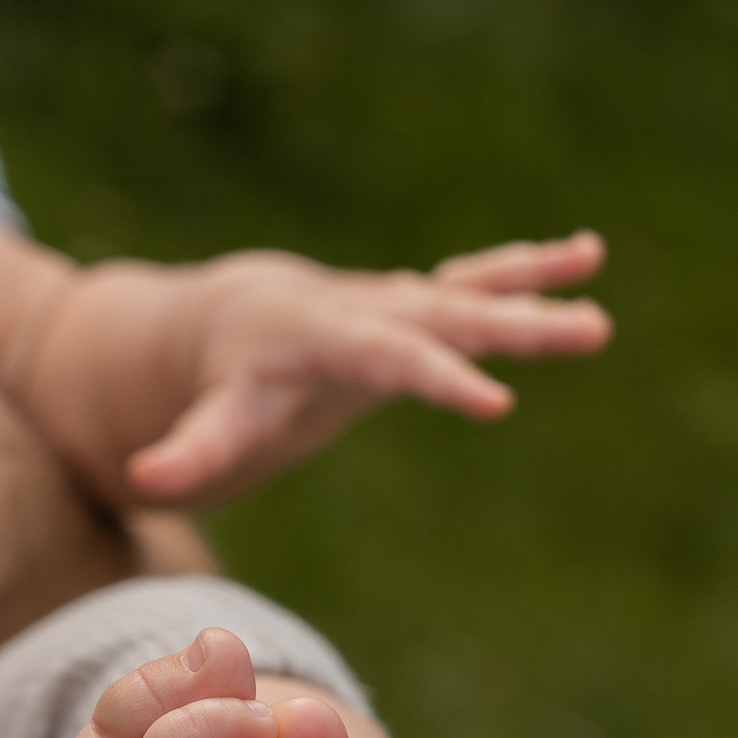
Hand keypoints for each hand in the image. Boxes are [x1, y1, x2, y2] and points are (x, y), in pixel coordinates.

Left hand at [127, 232, 611, 504]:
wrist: (235, 316)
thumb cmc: (228, 377)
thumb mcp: (212, 416)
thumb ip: (188, 448)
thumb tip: (142, 483)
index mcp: (330, 336)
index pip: (391, 357)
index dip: (440, 378)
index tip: (498, 403)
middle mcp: (373, 307)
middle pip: (451, 313)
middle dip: (517, 323)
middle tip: (590, 331)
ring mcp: (402, 300)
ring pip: (472, 287)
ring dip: (534, 284)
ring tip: (595, 270)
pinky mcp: (421, 304)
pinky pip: (478, 281)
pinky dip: (527, 268)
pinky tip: (586, 254)